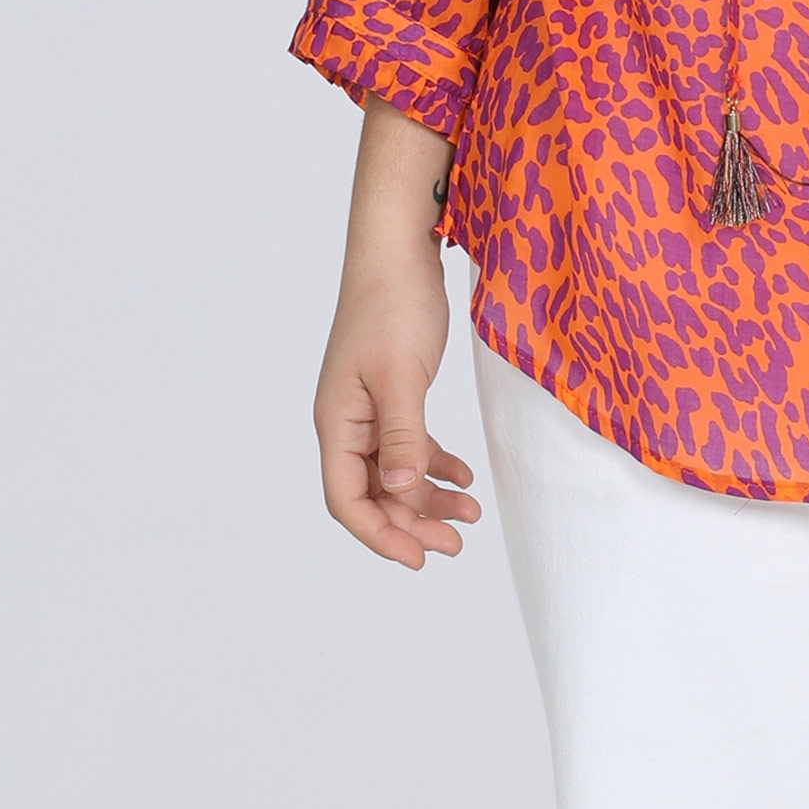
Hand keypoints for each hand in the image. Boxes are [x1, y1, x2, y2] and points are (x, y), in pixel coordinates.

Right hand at [314, 98, 482, 570]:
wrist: (399, 250)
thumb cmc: (393, 304)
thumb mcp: (401, 377)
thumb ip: (403, 437)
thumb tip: (400, 491)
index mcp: (338, 423)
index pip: (347, 500)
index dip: (380, 534)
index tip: (420, 559)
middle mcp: (348, 423)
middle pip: (372, 494)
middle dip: (412, 524)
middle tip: (456, 544)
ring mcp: (370, 410)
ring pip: (395, 473)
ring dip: (429, 498)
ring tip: (470, 515)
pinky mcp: (394, 394)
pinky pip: (411, 446)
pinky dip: (436, 465)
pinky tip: (465, 476)